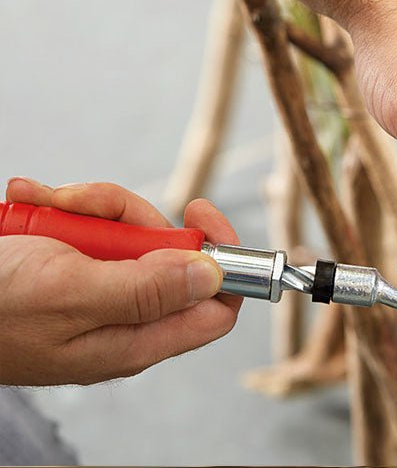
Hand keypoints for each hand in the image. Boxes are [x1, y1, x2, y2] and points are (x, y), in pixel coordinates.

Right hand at [0, 177, 240, 385]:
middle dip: (133, 217)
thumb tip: (213, 276)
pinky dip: (66, 205)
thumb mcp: (72, 292)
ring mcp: (103, 287)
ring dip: (92, 208)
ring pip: (132, 230)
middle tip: (89, 209)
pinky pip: (97, 223)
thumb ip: (147, 290)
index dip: (222, 260)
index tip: (200, 214)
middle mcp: (127, 314)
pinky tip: (33, 202)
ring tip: (46, 205)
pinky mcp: (80, 265)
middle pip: (172, 252)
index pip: (216, 306)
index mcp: (137, 336)